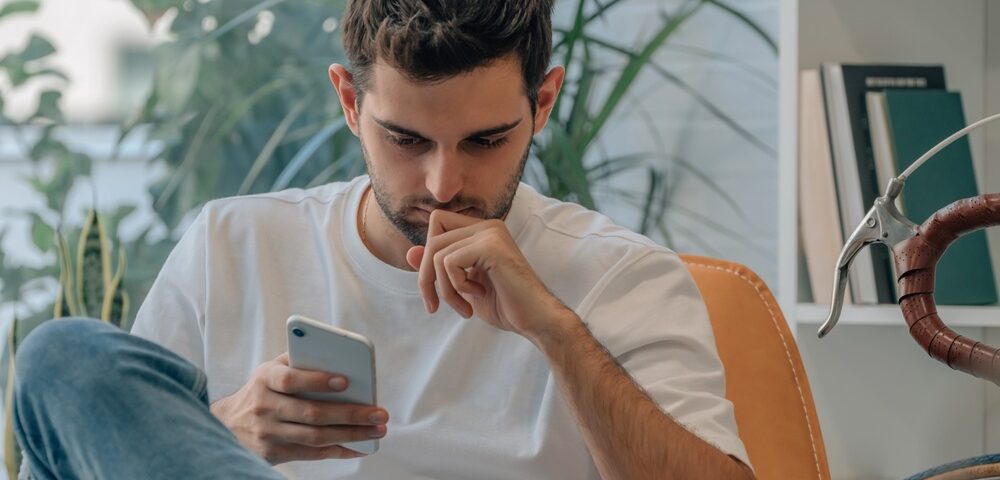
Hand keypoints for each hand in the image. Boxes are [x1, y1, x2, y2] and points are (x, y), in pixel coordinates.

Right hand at [209, 352, 388, 464]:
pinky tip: (360, 446)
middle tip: (379, 413)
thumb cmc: (263, 389)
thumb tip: (340, 358)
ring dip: (351, 435)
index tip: (345, 381)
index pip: (290, 380)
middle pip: (311, 413)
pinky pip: (312, 454)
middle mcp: (264, 407)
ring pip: (315, 437)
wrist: (227, 424)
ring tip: (377, 430)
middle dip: (350, 414)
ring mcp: (268, 433)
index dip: (316, 380)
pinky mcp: (273, 454)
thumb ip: (299, 360)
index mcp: (265, 379)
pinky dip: (338, 451)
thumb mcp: (271, 369)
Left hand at [405, 209, 573, 340]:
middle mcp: (487, 225)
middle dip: (427, 277)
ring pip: (437, 252)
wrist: (537, 319)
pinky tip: (478, 296)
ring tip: (464, 306)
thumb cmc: (506, 305)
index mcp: (483, 231)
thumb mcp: (463, 286)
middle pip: (433, 238)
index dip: (429, 256)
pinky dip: (456, 286)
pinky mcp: (491, 246)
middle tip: (436, 305)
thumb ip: (439, 268)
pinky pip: (449, 262)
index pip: (437, 226)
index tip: (436, 289)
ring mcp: (490, 233)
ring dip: (444, 288)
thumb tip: (409, 252)